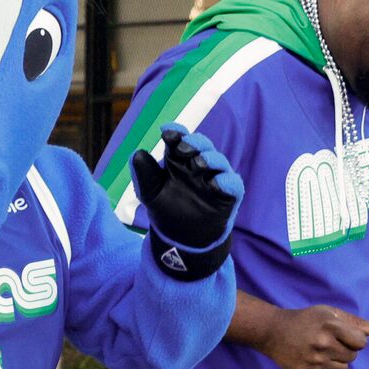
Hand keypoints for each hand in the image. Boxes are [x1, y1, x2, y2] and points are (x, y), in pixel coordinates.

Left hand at [133, 124, 242, 276]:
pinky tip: (216, 183)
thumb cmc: (166, 207)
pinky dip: (226, 181)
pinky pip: (232, 184)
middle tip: (182, 147)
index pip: (179, 140)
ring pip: (218, 161)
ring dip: (210, 159)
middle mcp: (198, 165)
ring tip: (199, 164)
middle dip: (193, 143)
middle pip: (200, 145)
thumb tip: (137, 153)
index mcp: (179, 160)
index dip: (175, 133)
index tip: (166, 131)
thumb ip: (144, 173)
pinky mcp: (228, 194)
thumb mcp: (150, 192)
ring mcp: (215, 177)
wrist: (180, 237)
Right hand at [262, 304, 368, 368]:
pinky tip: (316, 363)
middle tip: (329, 344)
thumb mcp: (331, 315)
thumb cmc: (306, 320)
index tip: (341, 335)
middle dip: (345, 351)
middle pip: (352, 357)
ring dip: (337, 363)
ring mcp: (313, 362)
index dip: (354, 339)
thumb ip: (359, 323)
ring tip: (323, 354)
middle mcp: (322, 345)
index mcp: (330, 327)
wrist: (273, 332)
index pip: (361, 342)